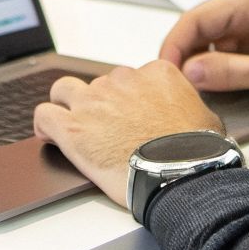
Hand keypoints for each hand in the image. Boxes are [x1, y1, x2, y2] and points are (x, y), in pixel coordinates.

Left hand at [32, 61, 222, 206]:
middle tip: (106, 129)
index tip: (127, 115)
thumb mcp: (205, 118)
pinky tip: (47, 134)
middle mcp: (121, 81)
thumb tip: (190, 116)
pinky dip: (44, 123)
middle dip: (100, 104)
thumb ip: (188, 105)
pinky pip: (44, 114)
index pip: (132, 78)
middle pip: (100, 84)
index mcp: (155, 74)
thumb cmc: (194, 153)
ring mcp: (94, 101)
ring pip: (64, 90)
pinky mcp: (72, 127)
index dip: (127, 98)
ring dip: (67, 105)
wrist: (179, 175)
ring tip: (73, 126)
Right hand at [159, 0, 248, 100]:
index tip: (164, 71)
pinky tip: (211, 87)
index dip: (175, 45)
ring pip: (207, 42)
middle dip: (182, 56)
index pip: (196, 17)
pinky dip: (213, 70)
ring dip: (197, 64)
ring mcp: (248, 24)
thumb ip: (234, 71)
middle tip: (171, 86)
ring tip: (189, 90)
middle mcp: (245, 7)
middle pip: (197, 29)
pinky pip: (222, 53)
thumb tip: (192, 72)